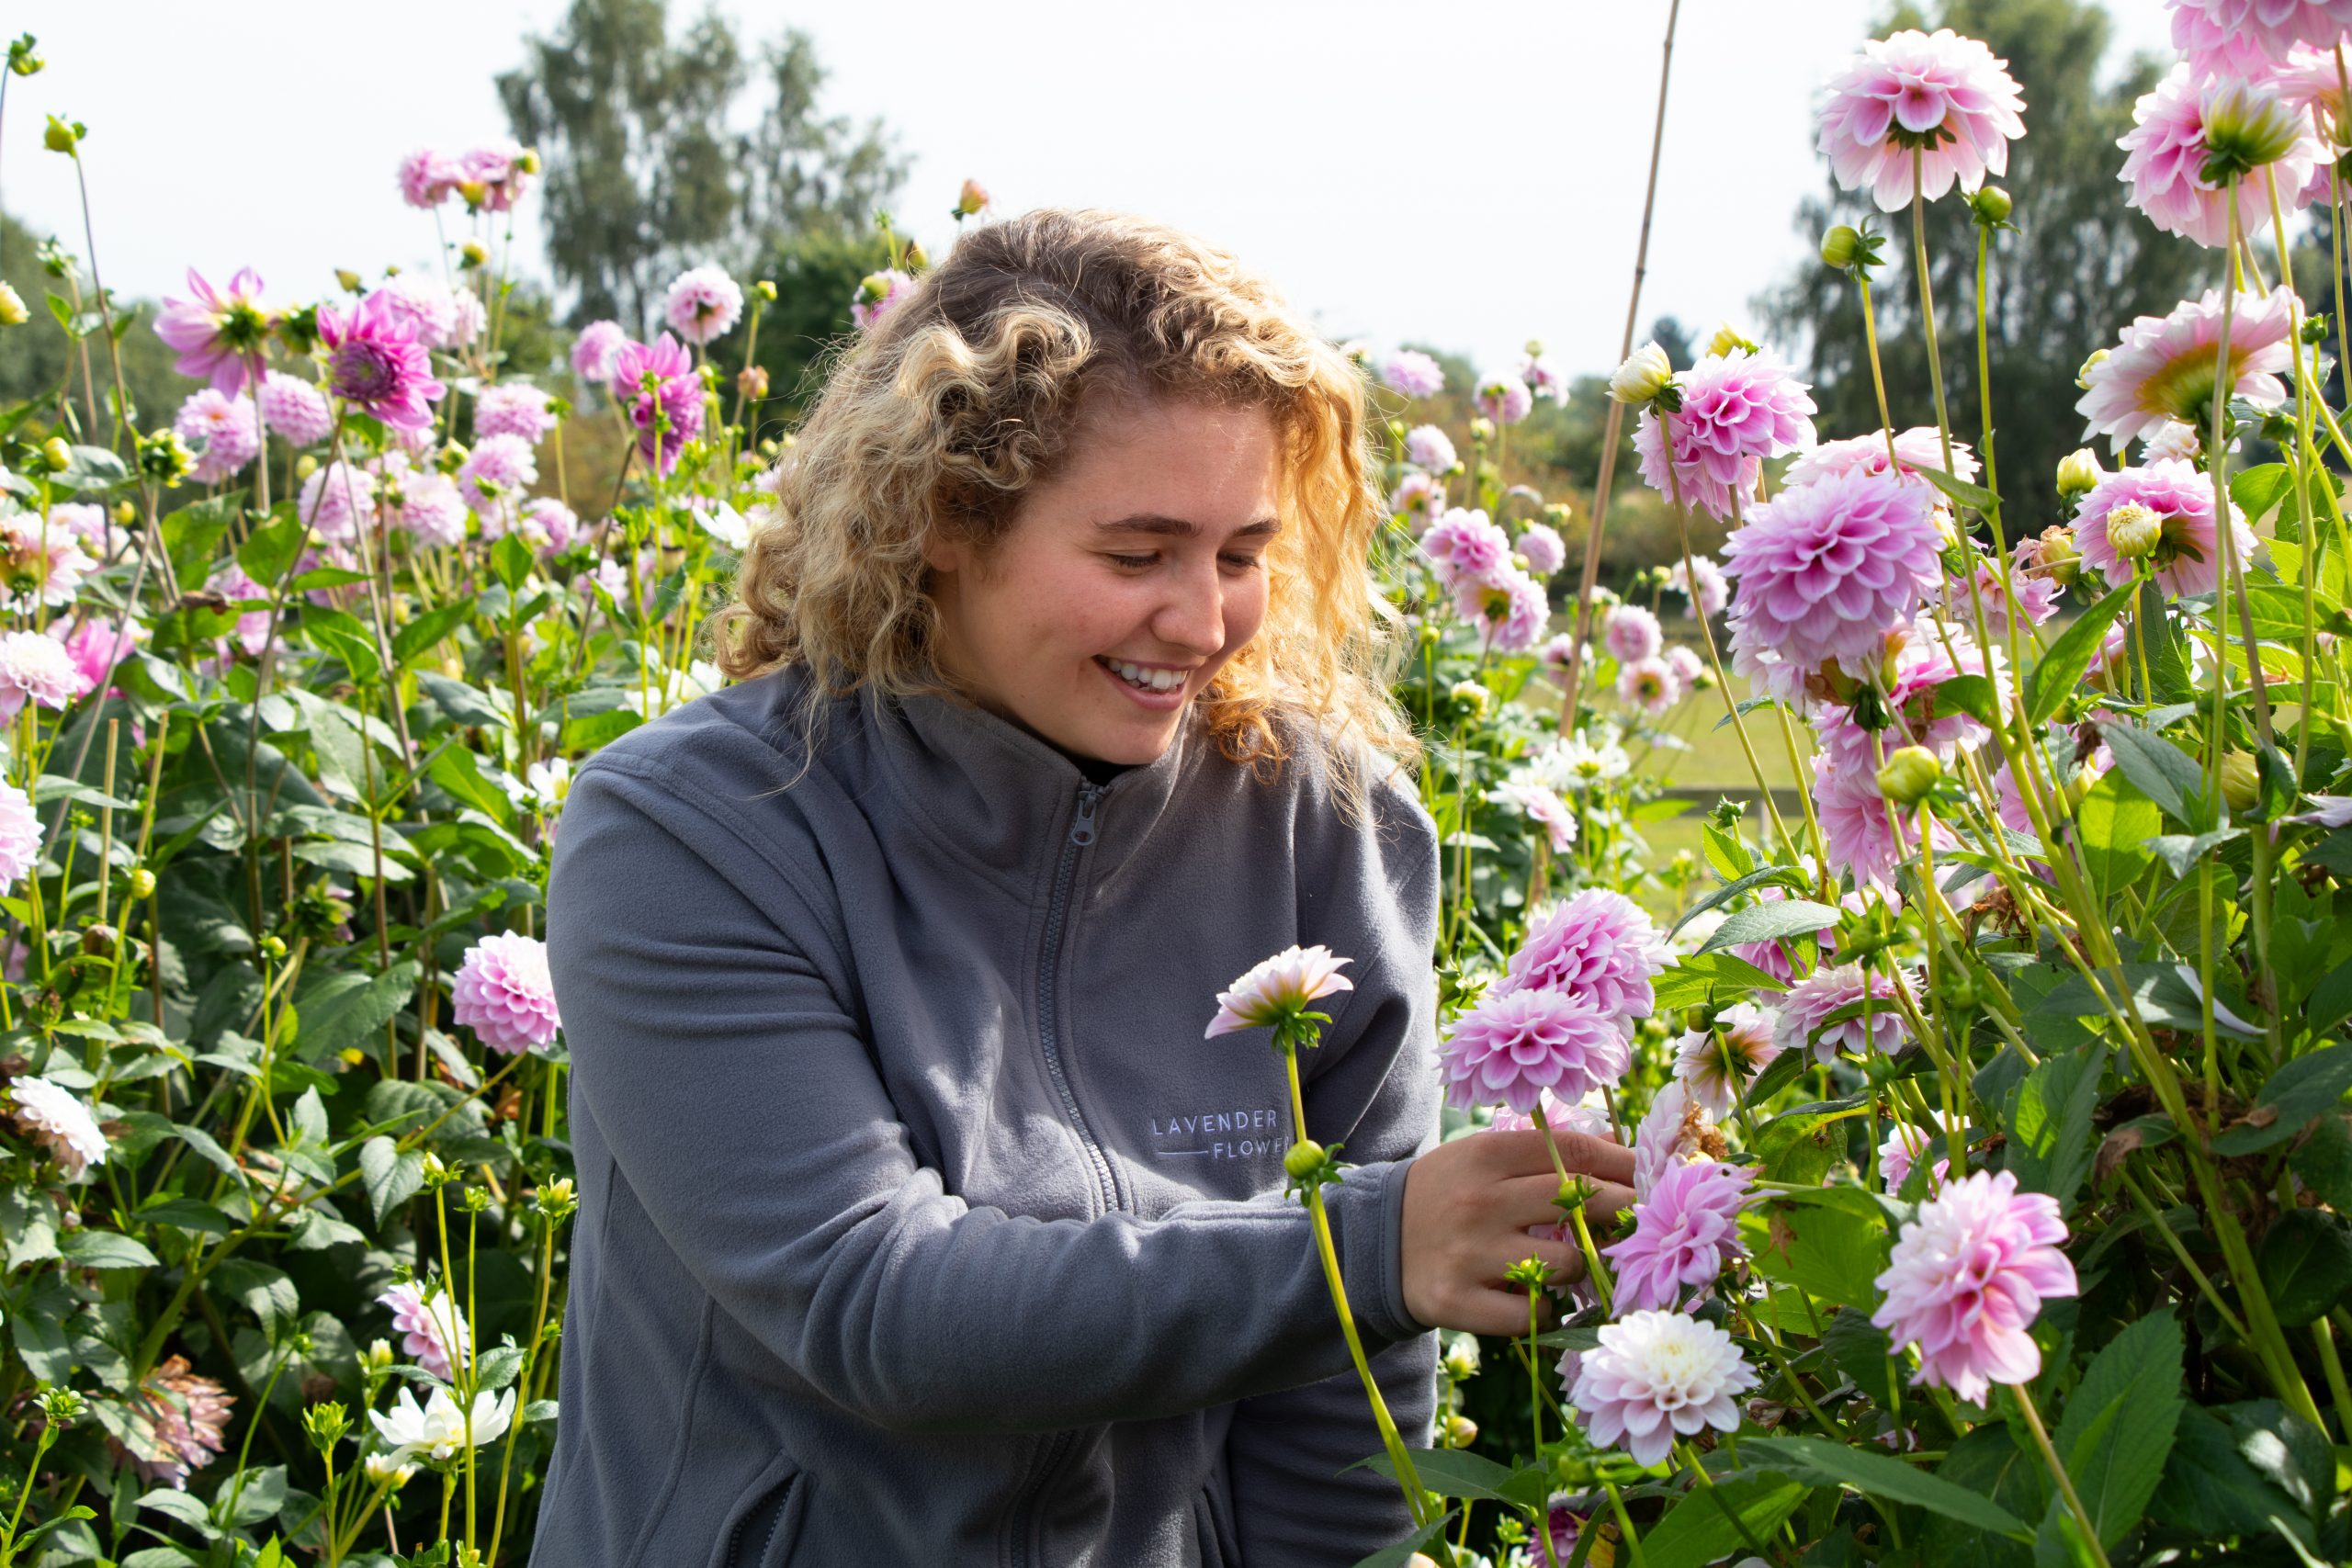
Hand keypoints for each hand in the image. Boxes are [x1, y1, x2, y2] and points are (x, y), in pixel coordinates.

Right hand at [1398, 1126, 1635, 1335]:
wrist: (1371, 1243)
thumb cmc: (1443, 1195)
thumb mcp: (1479, 1158)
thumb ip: (1539, 1154)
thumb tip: (1619, 1155)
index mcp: (1484, 1155)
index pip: (1573, 1152)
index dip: (1623, 1164)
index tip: (1652, 1175)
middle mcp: (1478, 1201)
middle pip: (1579, 1202)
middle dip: (1623, 1211)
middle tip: (1641, 1221)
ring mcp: (1468, 1254)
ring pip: (1565, 1264)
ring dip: (1583, 1269)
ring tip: (1576, 1267)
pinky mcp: (1456, 1301)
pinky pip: (1531, 1314)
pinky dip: (1547, 1311)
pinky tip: (1540, 1302)